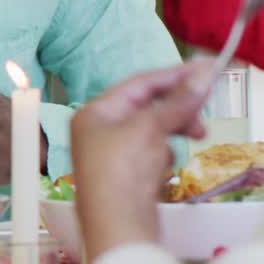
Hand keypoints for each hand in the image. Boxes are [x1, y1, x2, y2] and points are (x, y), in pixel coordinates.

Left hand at [72, 59, 212, 259]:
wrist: (118, 226)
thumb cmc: (120, 173)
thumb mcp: (149, 128)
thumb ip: (177, 102)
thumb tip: (201, 76)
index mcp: (94, 112)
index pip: (137, 84)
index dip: (172, 76)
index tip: (204, 71)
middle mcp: (98, 130)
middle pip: (146, 107)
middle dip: (177, 109)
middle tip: (202, 116)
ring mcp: (112, 154)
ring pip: (152, 130)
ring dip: (174, 132)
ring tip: (192, 138)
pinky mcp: (127, 175)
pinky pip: (152, 154)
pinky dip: (164, 155)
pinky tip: (164, 166)